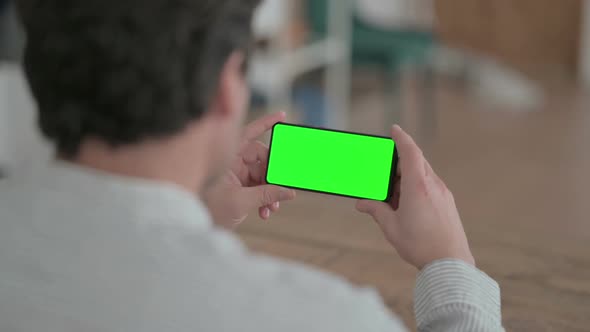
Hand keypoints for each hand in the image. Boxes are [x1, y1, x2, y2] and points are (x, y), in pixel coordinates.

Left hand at [204, 112, 295, 228]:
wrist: (190, 226)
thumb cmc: (206, 210)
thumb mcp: (240, 202)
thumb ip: (267, 194)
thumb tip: (289, 191)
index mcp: (227, 156)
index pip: (249, 133)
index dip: (266, 123)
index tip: (282, 116)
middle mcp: (231, 161)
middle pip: (261, 159)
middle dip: (272, 176)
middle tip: (281, 188)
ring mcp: (234, 174)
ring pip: (261, 176)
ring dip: (269, 192)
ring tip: (272, 207)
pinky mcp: (236, 187)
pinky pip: (256, 188)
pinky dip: (263, 198)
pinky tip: (265, 211)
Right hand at [356, 125, 473, 269]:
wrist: (450, 263)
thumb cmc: (420, 245)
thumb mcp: (391, 227)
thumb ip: (376, 210)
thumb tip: (362, 203)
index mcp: (418, 187)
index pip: (410, 152)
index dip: (401, 138)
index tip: (394, 129)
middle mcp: (433, 185)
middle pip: (416, 162)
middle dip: (399, 163)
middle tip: (384, 173)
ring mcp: (443, 194)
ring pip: (423, 175)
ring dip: (407, 178)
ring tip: (393, 197)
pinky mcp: (447, 203)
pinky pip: (430, 186)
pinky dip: (416, 187)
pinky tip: (407, 205)